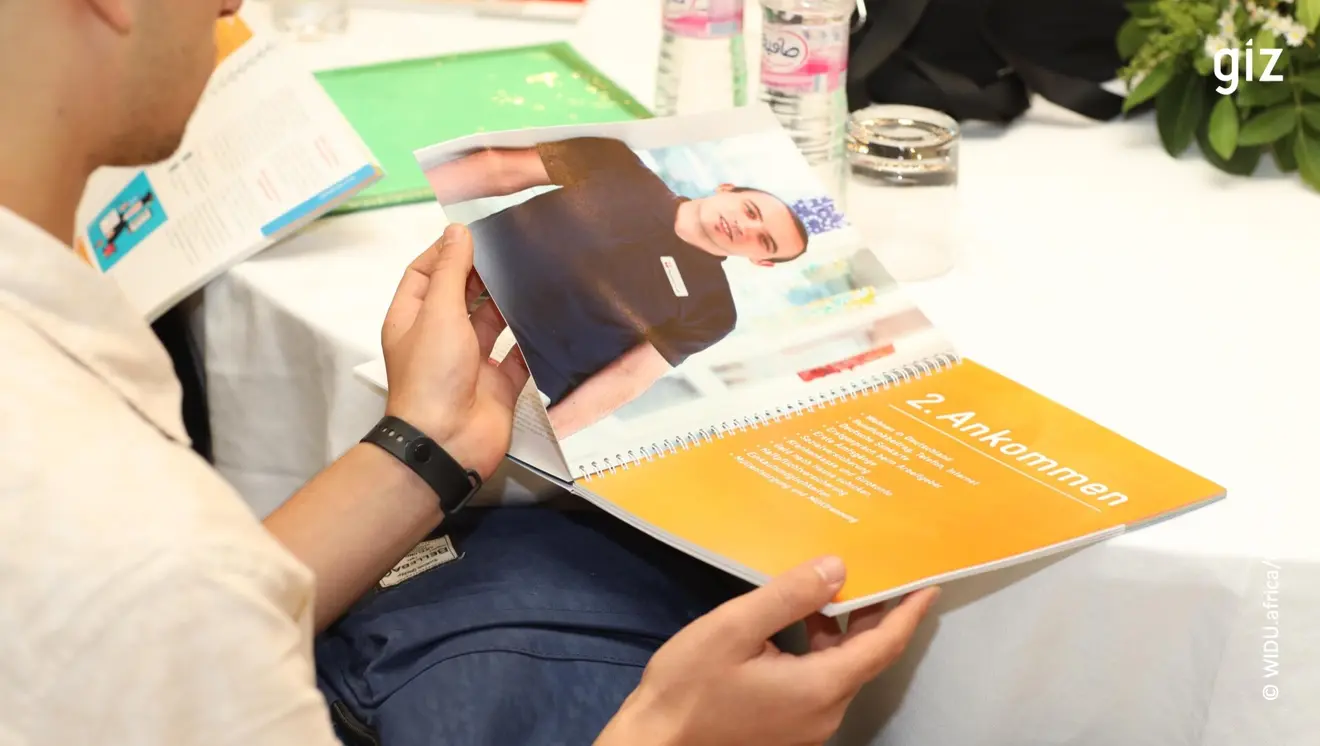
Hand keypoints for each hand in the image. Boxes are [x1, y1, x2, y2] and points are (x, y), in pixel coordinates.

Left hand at [381, 224, 529, 479]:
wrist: (447, 442)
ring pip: (492, 323)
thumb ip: (450, 271)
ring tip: (533, 273)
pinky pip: (518, 356)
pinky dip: (530, 339)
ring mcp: (470, 361)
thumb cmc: (431, 377)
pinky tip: (547, 317)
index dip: (445, 251)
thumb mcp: (437, 313)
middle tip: (511, 248)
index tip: (474, 233)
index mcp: (413, 319)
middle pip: (461, 295)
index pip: (424, 273)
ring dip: (508, 303)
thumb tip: (456, 231)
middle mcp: (440, 337)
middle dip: (482, 274)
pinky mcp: (498, 384)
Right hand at [596, 557, 939, 745]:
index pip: (882, 645)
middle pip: (865, 658)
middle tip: (880, 569)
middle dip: (875, 613)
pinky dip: (820, 649)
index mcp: (820, 688)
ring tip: (833, 585)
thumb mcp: (734, 629)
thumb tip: (837, 568)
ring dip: (842, 630)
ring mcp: (807, 726)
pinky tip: (800, 621)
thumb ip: (787, 597)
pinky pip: (820, 682)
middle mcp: (825, 713)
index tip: (928, 582)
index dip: (908, 612)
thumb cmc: (688, 686)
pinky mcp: (788, 729)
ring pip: (841, 669)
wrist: (654, 744)